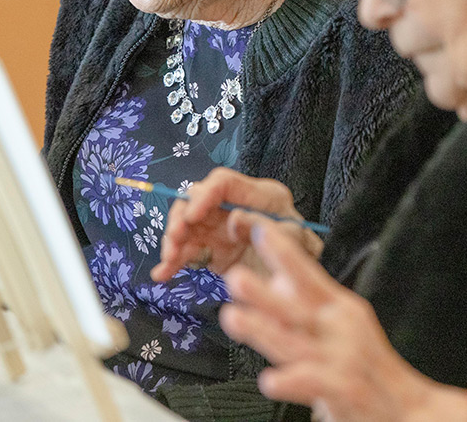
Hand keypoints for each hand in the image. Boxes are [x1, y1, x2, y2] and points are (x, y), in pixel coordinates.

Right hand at [151, 168, 321, 281]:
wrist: (303, 284)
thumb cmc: (302, 253)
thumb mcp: (292, 239)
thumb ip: (263, 227)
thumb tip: (233, 219)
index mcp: (260, 195)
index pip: (224, 183)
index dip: (204, 195)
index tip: (191, 216)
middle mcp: (234, 206)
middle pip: (197, 200)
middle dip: (181, 217)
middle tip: (175, 239)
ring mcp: (220, 228)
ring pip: (187, 226)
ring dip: (173, 241)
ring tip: (168, 261)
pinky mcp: (211, 250)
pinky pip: (187, 251)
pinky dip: (173, 262)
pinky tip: (162, 274)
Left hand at [218, 223, 440, 421]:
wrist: (408, 408)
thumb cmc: (370, 368)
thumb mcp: (344, 326)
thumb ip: (308, 307)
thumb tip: (274, 283)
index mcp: (341, 308)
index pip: (309, 275)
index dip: (286, 253)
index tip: (262, 231)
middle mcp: (341, 328)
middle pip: (296, 307)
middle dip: (264, 293)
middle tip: (235, 277)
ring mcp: (343, 358)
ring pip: (294, 343)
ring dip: (263, 330)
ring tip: (235, 319)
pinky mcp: (345, 389)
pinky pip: (312, 383)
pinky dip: (291, 381)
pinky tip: (270, 380)